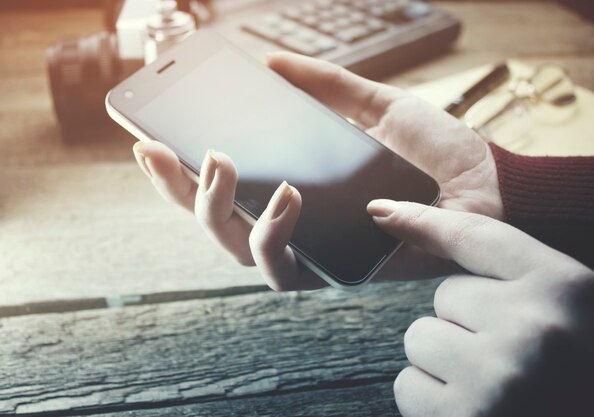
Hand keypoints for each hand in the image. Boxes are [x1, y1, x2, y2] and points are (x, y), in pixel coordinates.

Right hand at [132, 52, 503, 289]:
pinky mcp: (334, 273)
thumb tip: (270, 61)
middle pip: (215, 222)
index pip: (224, 186)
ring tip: (218, 163)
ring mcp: (310, 251)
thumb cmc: (432, 153)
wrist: (486, 187)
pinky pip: (286, 270)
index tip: (149, 141)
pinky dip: (274, 235)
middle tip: (165, 152)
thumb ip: (324, 86)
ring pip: (237, 250)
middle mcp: (293, 225)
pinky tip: (285, 196)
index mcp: (292, 187)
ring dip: (216, 209)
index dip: (179, 171)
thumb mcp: (373, 106)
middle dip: (181, 191)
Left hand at [367, 199, 593, 416]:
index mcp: (565, 289)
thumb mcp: (566, 309)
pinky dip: (430, 401)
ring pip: (419, 339)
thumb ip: (511, 273)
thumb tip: (392, 215)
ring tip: (495, 386)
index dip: (426, 220)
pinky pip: (407, 386)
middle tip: (510, 356)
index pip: (477, 236)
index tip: (382, 211)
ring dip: (444, 363)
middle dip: (465, 324)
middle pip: (444, 295)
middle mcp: (533, 328)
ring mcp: (497, 377)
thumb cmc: (572, 372)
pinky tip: (475, 410)